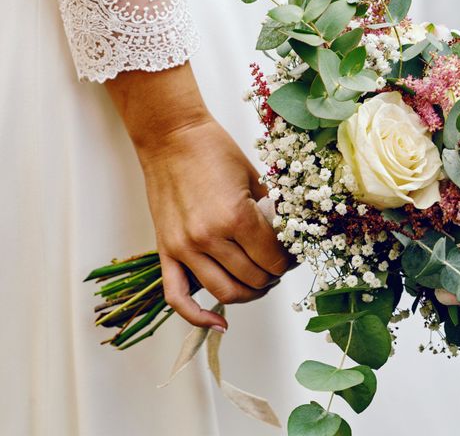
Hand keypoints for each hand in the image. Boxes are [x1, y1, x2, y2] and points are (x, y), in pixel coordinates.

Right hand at [137, 116, 288, 328]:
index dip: (289, 261)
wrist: (172, 137)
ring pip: (225, 292)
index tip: (293, 256)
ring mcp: (184, 247)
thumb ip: (272, 214)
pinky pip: (178, 297)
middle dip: (274, 277)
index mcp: (236, 217)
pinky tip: (218, 323)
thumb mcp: (255, 179)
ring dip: (250, 294)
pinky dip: (197, 317)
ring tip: (259, 282)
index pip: (273, 259)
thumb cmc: (215, 151)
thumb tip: (290, 240)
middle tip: (279, 266)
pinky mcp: (166, 251)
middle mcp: (209, 237)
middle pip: (254, 279)